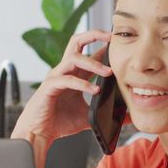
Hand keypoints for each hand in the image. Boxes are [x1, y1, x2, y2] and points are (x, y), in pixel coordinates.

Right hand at [10, 30, 112, 167]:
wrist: (39, 133)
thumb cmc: (59, 122)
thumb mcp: (90, 117)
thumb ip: (107, 114)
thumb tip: (129, 118)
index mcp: (75, 74)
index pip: (91, 52)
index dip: (105, 45)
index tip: (121, 42)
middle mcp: (65, 70)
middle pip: (77, 41)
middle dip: (94, 35)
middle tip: (111, 37)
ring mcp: (56, 76)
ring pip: (74, 58)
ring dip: (93, 63)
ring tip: (108, 72)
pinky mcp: (50, 87)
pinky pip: (67, 79)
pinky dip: (82, 84)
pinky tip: (95, 91)